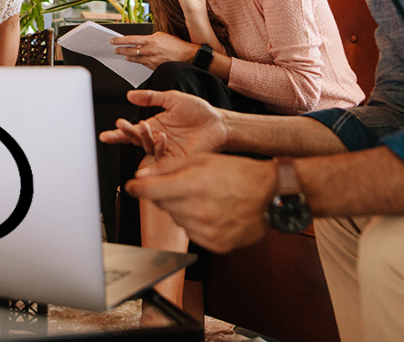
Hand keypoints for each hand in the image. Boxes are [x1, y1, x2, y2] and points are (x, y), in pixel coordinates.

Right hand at [99, 89, 230, 157]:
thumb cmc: (199, 111)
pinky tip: (160, 138)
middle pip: (136, 140)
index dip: (119, 134)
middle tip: (120, 126)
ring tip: (144, 126)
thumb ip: (151, 97)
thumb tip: (130, 95)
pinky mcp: (177, 158)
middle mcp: (158, 139)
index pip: (133, 131)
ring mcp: (166, 149)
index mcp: (155, 125)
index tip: (106, 135)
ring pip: (147, 148)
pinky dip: (158, 148)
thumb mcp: (172, 98)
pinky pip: (162, 157)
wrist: (219, 122)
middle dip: (125, 134)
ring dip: (142, 138)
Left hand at [110, 32, 199, 69]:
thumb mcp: (162, 35)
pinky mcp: (154, 67)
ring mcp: (151, 60)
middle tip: (115, 49)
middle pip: (130, 50)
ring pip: (135, 59)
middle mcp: (149, 51)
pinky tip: (136, 60)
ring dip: (128, 56)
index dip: (120, 41)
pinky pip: (143, 64)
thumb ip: (150, 37)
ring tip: (124, 55)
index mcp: (151, 40)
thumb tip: (141, 40)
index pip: (131, 40)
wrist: (187, 56)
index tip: (113, 41)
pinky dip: (138, 61)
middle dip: (120, 50)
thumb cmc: (177, 45)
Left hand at [124, 154, 276, 252]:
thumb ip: (168, 167)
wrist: (272, 195)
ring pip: (177, 220)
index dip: (137, 188)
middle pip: (163, 206)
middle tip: (188, 186)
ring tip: (205, 199)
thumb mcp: (203, 159)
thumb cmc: (240, 173)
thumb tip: (141, 174)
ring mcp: (206, 231)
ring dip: (183, 210)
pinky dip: (197, 224)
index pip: (150, 191)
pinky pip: (193, 234)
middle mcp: (197, 211)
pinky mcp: (215, 245)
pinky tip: (213, 213)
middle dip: (168, 195)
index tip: (131, 187)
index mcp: (192, 186)